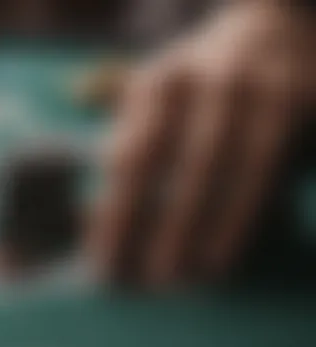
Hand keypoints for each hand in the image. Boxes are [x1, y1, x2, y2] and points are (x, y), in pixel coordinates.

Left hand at [86, 1, 315, 288]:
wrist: (275, 35)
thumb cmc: (194, 99)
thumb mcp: (152, 111)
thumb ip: (124, 159)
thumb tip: (83, 222)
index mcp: (158, 84)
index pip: (131, 156)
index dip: (116, 215)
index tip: (103, 265)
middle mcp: (209, 78)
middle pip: (183, 160)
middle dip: (167, 225)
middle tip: (151, 280)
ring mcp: (261, 85)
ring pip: (239, 163)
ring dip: (213, 225)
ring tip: (190, 275)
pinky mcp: (301, 100)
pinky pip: (274, 165)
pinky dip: (248, 213)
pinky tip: (225, 254)